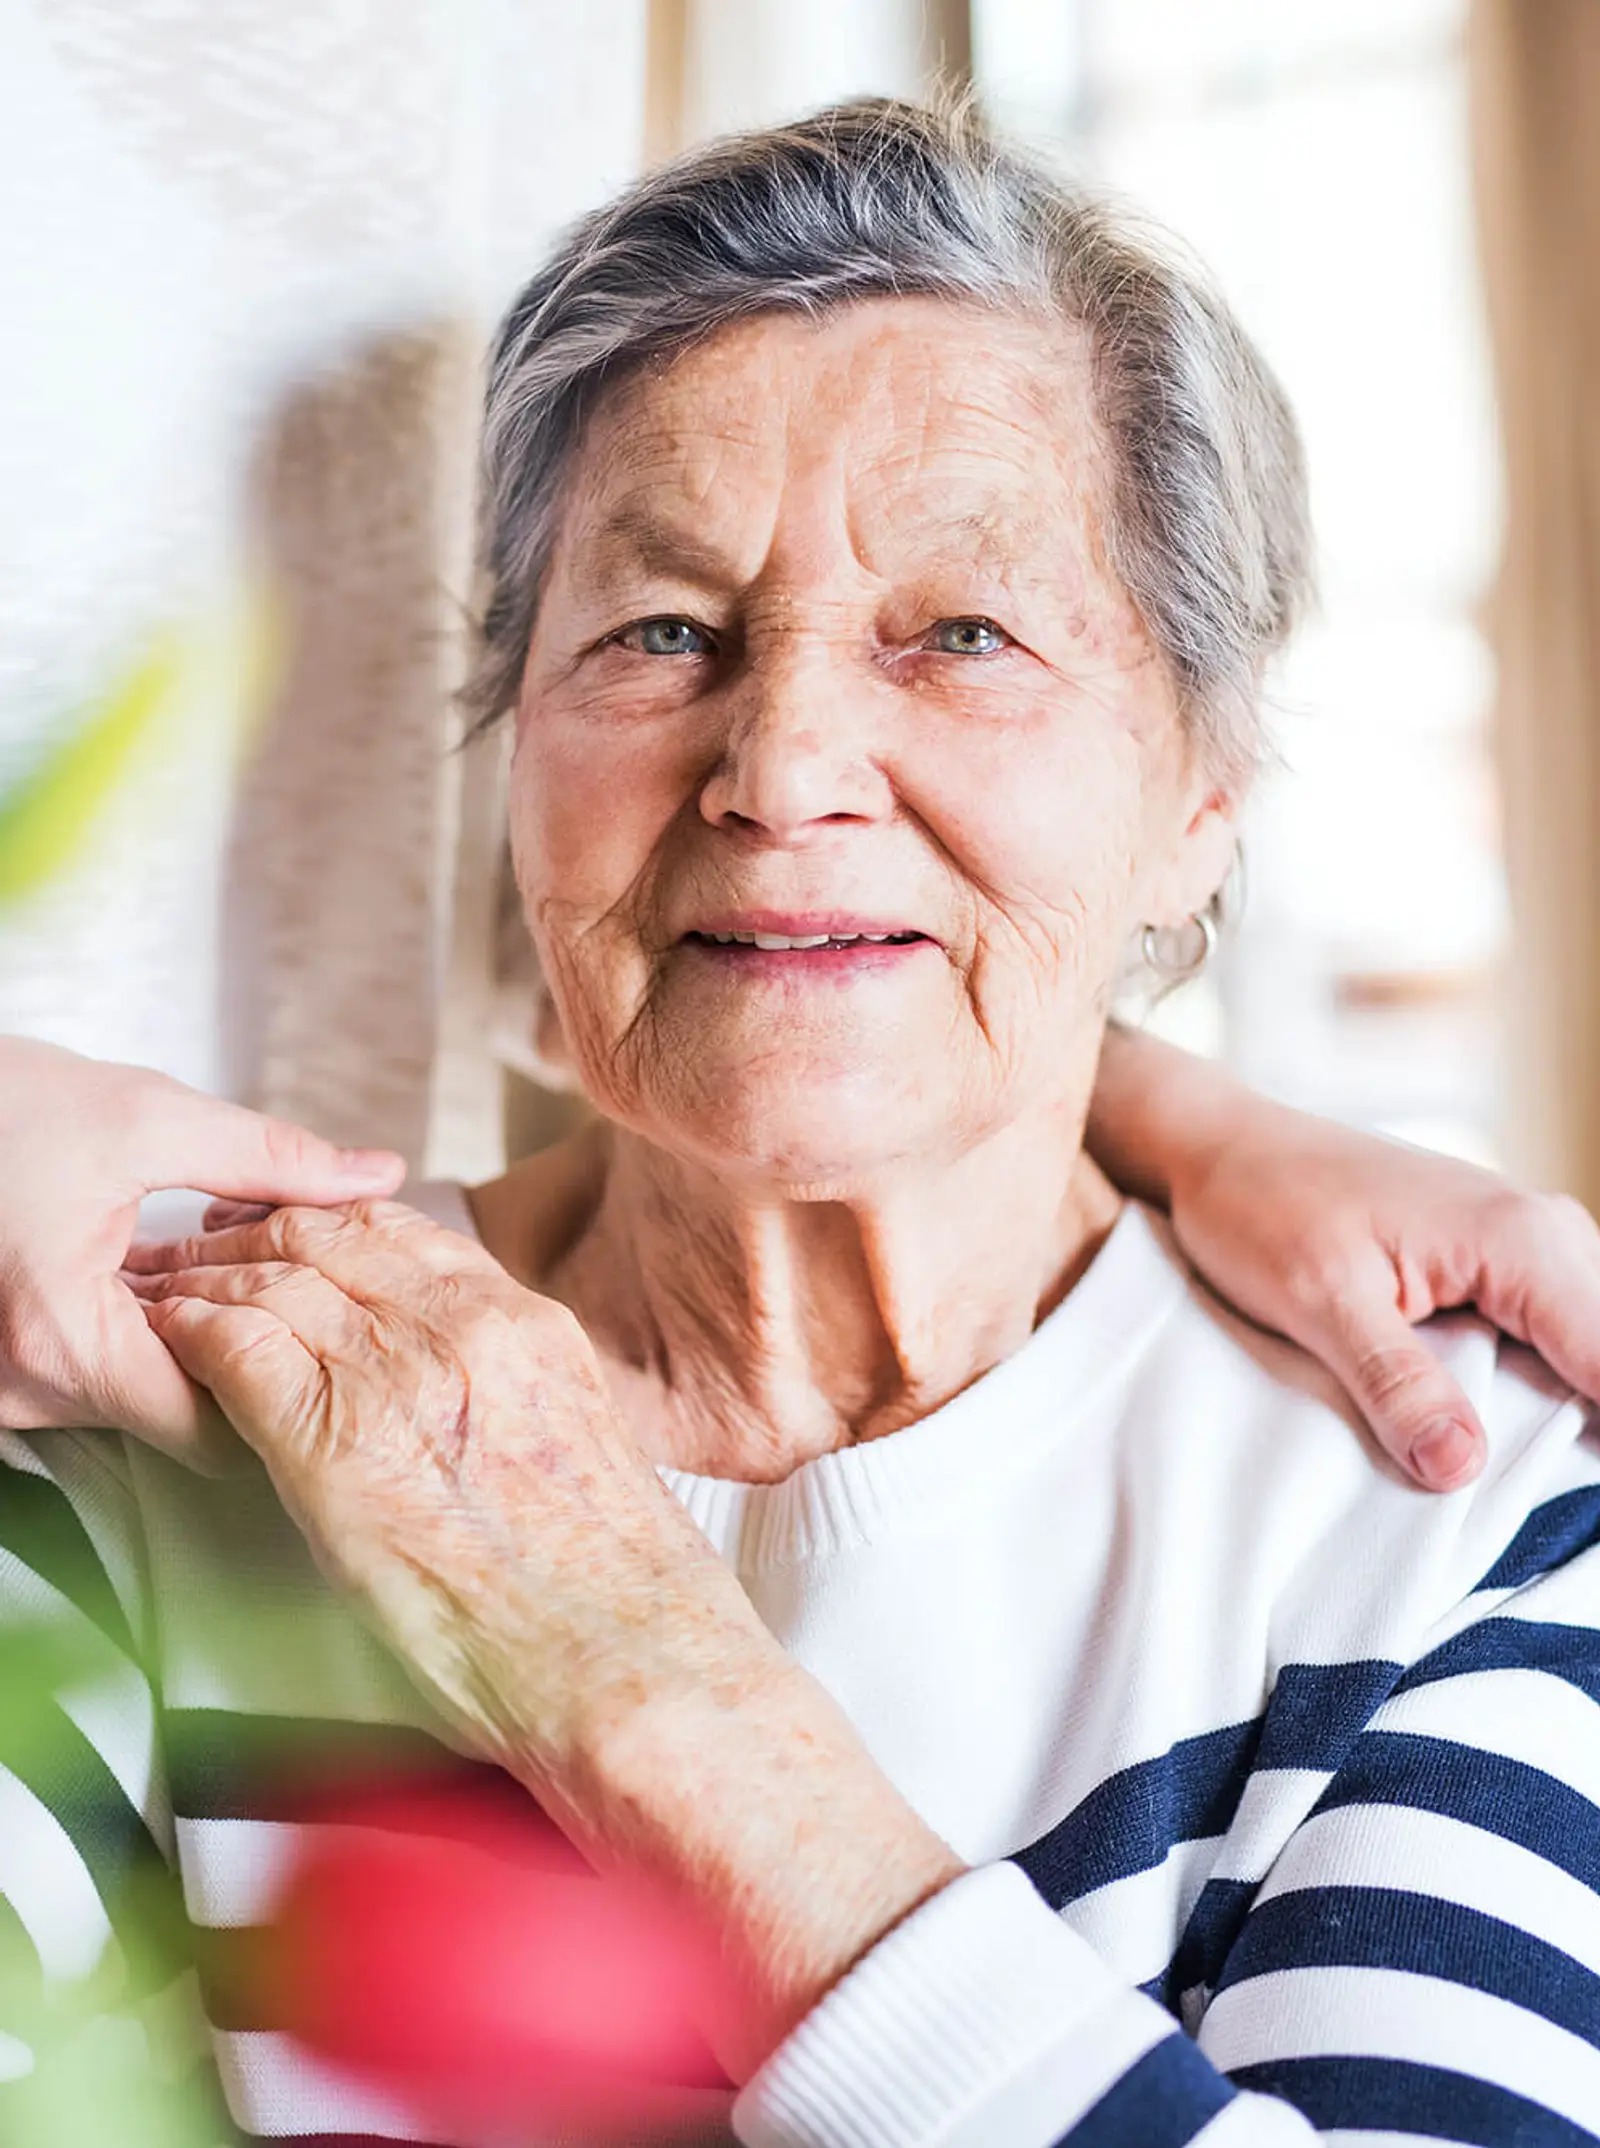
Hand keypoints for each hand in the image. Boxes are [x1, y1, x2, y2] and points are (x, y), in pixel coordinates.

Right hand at [0, 1038, 403, 1460]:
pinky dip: (142, 1328)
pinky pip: (99, 1371)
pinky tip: (163, 1267)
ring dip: (192, 1338)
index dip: (281, 1383)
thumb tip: (376, 1175)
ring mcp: (7, 1388)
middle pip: (181, 1418)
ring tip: (226, 1264)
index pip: (212, 1430)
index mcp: (62, 1344)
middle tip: (297, 1287)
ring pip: (141, 1396)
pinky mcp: (7, 1366)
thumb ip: (270, 1157)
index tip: (326, 1331)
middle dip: (244, 1354)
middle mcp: (24, 1391)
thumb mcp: (142, 1118)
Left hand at [125, 1199, 962, 2077]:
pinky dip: (192, 1331)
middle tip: (203, 1243)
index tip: (290, 1232)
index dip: (329, 1220)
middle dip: (256, 1231)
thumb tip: (460, 1405)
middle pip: (331, 1235)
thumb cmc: (613, 1594)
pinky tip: (169, 1334)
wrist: (624, 1659)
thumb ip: (512, 1395)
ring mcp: (404, 1378)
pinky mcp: (339, 1445)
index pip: (402, 1231)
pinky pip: (242, 1349)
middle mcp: (467, 1327)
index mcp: (527, 1325)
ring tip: (165, 1283)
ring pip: (277, 1278)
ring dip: (208, 1274)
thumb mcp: (578, 1445)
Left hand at [1168, 1100, 1599, 1490]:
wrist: (1224, 1147)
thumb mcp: (1318, 1301)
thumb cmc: (1263, 1204)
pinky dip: (1531, 1386)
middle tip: (1524, 1495)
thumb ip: (1396, 1382)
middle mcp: (1545, 1234)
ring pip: (1584, 1352)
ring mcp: (1527, 1246)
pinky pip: (1548, 1337)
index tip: (1569, 1488)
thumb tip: (1462, 1466)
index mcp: (1520, 1241)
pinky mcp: (1498, 1263)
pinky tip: (1483, 1422)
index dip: (1599, 1440)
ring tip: (1506, 1466)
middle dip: (1582, 1431)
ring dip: (1560, 1414)